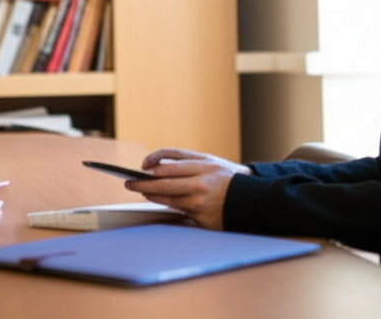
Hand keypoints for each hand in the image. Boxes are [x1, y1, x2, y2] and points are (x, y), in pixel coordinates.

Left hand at [124, 147, 250, 229]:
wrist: (251, 201)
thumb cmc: (225, 178)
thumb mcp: (209, 161)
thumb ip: (184, 161)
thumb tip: (154, 165)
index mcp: (203, 166)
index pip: (169, 164)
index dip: (151, 165)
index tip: (141, 168)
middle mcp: (201, 184)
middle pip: (163, 183)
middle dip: (142, 184)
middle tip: (129, 183)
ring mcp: (200, 203)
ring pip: (166, 199)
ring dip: (150, 195)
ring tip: (142, 191)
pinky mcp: (200, 219)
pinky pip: (177, 211)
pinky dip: (167, 205)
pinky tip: (158, 200)